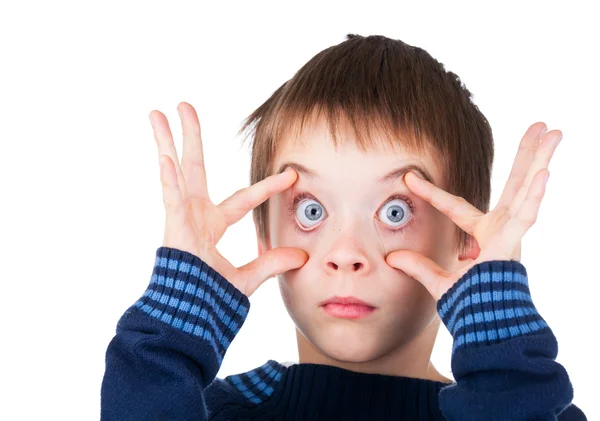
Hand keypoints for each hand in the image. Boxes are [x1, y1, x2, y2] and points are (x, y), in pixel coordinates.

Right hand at [150, 101, 307, 296]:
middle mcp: (196, 213)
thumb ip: (271, 262)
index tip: (292, 175)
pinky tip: (166, 155)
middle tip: (185, 107)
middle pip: (195, 166)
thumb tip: (301, 255)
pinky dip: (168, 178)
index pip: (245, 198)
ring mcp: (181, 216)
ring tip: (158, 112)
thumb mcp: (247, 278)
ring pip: (175, 170)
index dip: (269, 187)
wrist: (189, 317)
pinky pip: (170, 198)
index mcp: (213, 223)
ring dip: (167, 141)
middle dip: (191, 137)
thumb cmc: (211, 299)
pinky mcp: (173, 226)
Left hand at [385, 122, 561, 300]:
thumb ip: (418, 266)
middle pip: (513, 183)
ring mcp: (510, 234)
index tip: (408, 178)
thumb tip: (392, 257)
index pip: (454, 206)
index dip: (430, 192)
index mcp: (483, 234)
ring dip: (538, 160)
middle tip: (539, 126)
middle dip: (526, 154)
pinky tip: (544, 172)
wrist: (483, 326)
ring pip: (526, 190)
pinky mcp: (512, 245)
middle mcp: (501, 229)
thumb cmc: (469, 304)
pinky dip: (535, 196)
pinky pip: (526, 218)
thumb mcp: (438, 281)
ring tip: (553, 132)